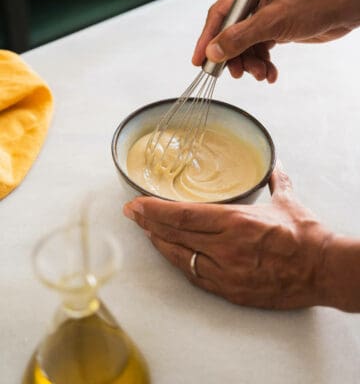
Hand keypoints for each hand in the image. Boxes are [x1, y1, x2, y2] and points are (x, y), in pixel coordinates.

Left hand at [123, 163, 331, 309]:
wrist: (323, 269)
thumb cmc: (306, 235)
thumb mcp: (288, 201)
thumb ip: (275, 181)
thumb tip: (274, 166)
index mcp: (236, 221)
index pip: (183, 215)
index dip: (154, 210)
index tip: (136, 204)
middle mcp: (226, 247)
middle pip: (175, 235)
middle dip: (148, 224)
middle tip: (131, 214)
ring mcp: (227, 272)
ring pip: (181, 258)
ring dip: (161, 244)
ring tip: (147, 233)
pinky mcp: (232, 290)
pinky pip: (197, 277)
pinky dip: (181, 264)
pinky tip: (173, 256)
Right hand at [192, 0, 357, 81]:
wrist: (346, 9)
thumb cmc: (316, 2)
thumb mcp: (273, 22)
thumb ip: (240, 38)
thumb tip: (213, 52)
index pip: (219, 15)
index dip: (207, 39)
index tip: (198, 61)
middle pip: (231, 33)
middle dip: (236, 57)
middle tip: (237, 73)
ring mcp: (264, 13)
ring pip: (246, 45)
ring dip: (252, 64)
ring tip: (262, 74)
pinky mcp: (274, 27)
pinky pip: (260, 49)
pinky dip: (264, 63)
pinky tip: (271, 73)